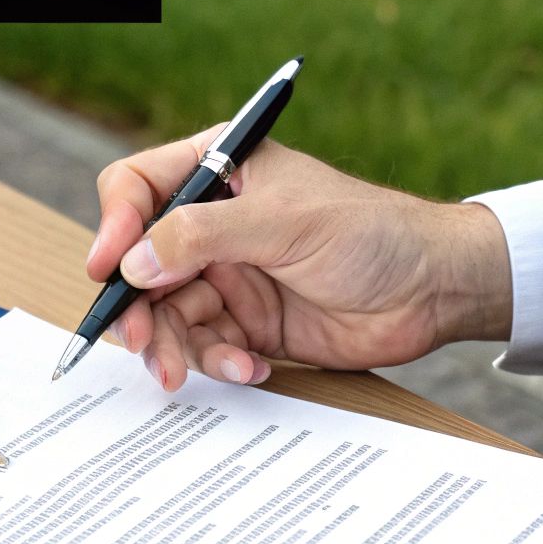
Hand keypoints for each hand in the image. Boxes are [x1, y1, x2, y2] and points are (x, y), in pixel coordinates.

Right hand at [89, 128, 513, 389]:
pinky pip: (206, 347)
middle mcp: (214, 223)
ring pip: (166, 314)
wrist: (433, 291)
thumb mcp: (283, 223)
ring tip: (187, 372)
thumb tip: (132, 263)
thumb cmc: (372, 233)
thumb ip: (202, 237)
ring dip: (172, 347)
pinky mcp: (248, 324)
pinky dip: (217, 363)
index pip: (138, 187)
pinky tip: (250, 368)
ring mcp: (229, 275)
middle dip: (137, 307)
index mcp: (219, 171)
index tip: (109, 268)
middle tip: (142, 341)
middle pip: (140, 265)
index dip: (114, 226)